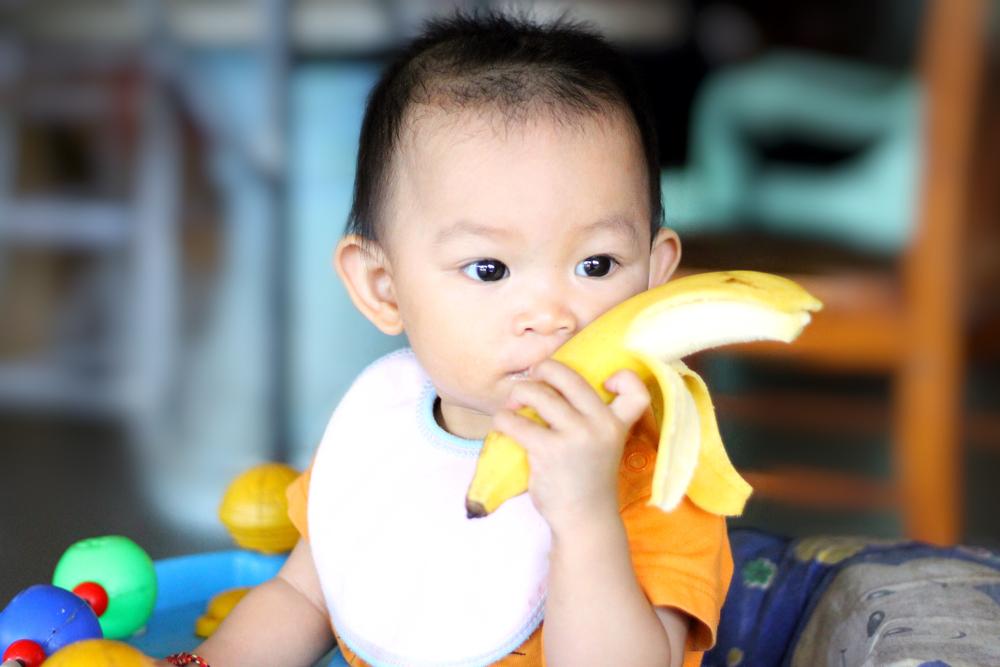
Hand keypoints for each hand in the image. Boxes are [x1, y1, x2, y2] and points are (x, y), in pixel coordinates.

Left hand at [492, 360, 650, 533]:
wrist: (583, 518)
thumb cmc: (587, 477)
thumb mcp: (603, 444)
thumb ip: (591, 417)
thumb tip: (548, 382)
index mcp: (617, 423)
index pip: (636, 391)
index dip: (624, 377)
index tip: (606, 381)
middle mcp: (600, 425)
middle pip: (568, 376)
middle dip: (543, 369)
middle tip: (534, 378)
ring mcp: (575, 437)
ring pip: (537, 393)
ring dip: (517, 394)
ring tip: (513, 404)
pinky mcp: (548, 451)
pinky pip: (515, 421)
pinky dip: (503, 418)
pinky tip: (504, 425)